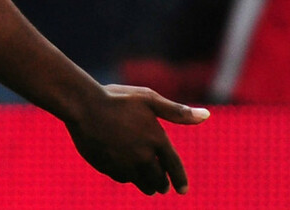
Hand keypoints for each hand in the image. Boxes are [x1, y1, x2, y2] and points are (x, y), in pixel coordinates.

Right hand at [66, 84, 208, 194]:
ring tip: (147, 185)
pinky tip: (125, 171)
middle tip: (161, 185)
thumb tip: (207, 115)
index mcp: (157, 140)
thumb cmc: (116, 98)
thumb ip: (177, 112)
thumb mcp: (148, 99)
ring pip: (140, 183)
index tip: (182, 190)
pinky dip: (126, 176)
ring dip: (146, 185)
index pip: (174, 168)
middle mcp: (143, 156)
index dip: (180, 180)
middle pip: (157, 179)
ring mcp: (124, 163)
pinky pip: (121, 177)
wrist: (82, 104)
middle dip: (161, 183)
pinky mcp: (106, 166)